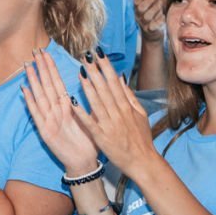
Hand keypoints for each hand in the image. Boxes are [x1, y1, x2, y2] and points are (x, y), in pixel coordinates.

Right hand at [20, 50, 97, 176]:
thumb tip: (85, 82)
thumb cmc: (86, 140)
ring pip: (40, 96)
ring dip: (33, 81)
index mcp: (65, 106)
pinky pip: (37, 114)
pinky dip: (30, 102)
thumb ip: (83, 102)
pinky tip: (24, 90)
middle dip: (41, 68)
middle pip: (46, 85)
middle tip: (35, 51)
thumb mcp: (88, 118)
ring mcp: (49, 120)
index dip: (51, 67)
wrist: (83, 162)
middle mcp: (55, 110)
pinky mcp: (45, 131)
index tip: (46, 52)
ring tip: (28, 66)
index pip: (56, 82)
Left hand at [74, 53, 157, 181]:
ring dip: (88, 87)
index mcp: (127, 106)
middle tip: (85, 56)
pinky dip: (81, 112)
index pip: (114, 82)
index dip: (106, 67)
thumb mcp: (140, 114)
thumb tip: (121, 77)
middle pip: (105, 88)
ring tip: (79, 72)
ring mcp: (110, 124)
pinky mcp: (101, 136)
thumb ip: (130, 96)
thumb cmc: (141, 138)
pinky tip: (72, 101)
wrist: (143, 161)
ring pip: (97, 102)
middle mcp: (118, 112)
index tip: (98, 54)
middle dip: (95, 71)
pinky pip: (89, 122)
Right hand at [132, 0, 166, 40]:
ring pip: (148, 15)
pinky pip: (154, 24)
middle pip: (141, 7)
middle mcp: (137, 15)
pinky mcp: (150, 30)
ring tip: (160, 9)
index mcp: (136, 6)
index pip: (136, 0)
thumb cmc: (155, 11)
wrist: (153, 31)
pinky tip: (162, 17)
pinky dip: (160, 19)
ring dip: (157, 10)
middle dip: (151, 1)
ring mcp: (143, 23)